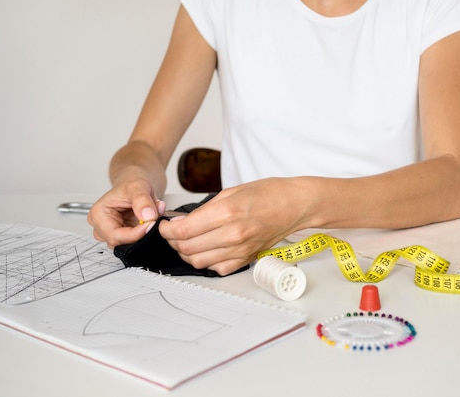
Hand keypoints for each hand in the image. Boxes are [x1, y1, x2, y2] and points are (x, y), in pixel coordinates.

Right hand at [88, 178, 165, 247]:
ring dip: (144, 232)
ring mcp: (114, 232)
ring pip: (131, 243)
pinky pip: (138, 239)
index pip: (114, 235)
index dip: (135, 234)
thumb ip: (142, 201)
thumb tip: (148, 216)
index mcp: (98, 215)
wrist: (137, 182)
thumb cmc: (131, 182)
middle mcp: (103, 226)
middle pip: (121, 242)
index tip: (151, 225)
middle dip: (140, 232)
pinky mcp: (126, 234)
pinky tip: (150, 219)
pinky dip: (147, 231)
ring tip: (152, 214)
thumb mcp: (138, 186)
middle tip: (154, 219)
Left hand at [158, 178, 310, 274]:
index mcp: (227, 213)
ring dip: (186, 254)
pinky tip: (207, 250)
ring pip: (199, 262)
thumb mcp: (232, 191)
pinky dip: (207, 262)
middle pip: (188, 248)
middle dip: (173, 241)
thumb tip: (183, 222)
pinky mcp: (247, 258)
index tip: (164, 226)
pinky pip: (218, 268)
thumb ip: (205, 209)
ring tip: (186, 242)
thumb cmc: (269, 193)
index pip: (184, 230)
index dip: (167, 230)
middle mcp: (233, 234)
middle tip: (172, 233)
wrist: (295, 205)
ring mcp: (240, 249)